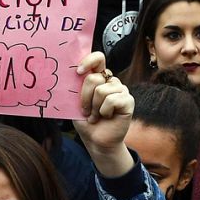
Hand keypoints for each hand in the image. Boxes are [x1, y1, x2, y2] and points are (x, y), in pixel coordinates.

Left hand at [71, 52, 134, 177]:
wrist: (96, 141)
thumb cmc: (86, 121)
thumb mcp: (76, 102)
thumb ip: (76, 87)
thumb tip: (71, 73)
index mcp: (99, 78)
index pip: (98, 59)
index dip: (88, 61)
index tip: (77, 72)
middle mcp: (111, 81)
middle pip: (94, 78)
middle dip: (85, 97)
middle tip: (86, 110)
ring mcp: (121, 90)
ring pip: (102, 91)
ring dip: (95, 108)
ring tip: (96, 116)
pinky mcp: (128, 101)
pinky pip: (112, 100)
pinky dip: (105, 111)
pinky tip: (107, 117)